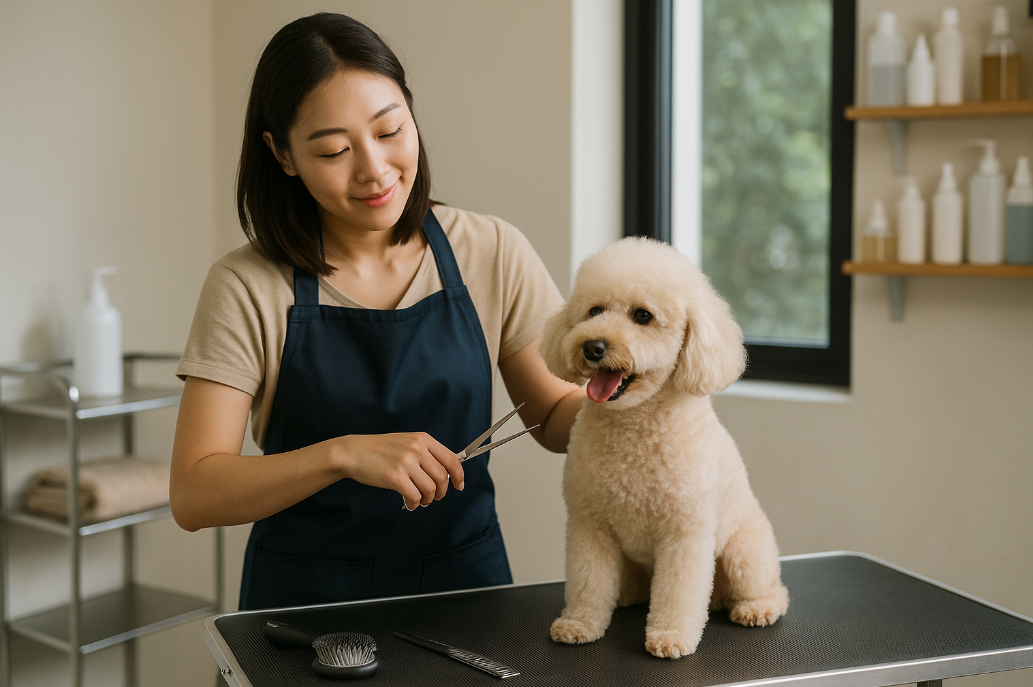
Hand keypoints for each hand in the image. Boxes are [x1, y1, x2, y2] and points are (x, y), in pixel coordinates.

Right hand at [336, 433, 463, 509]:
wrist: (353, 452)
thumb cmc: (380, 450)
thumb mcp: (406, 443)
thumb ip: (425, 453)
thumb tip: (445, 473)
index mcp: (423, 439)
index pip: (451, 459)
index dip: (458, 475)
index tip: (458, 486)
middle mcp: (417, 449)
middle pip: (442, 477)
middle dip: (440, 492)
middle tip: (433, 497)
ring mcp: (406, 462)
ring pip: (430, 489)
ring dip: (427, 499)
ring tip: (419, 500)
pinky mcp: (395, 477)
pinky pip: (414, 496)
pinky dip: (414, 504)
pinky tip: (409, 503)